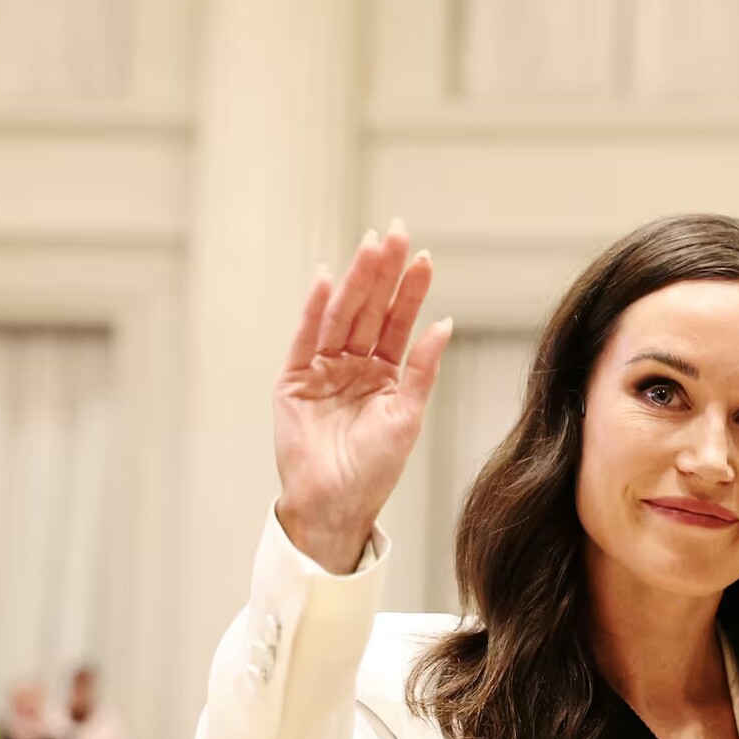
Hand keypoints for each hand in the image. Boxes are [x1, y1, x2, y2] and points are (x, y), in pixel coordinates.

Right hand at [274, 221, 452, 573]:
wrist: (336, 504)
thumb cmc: (375, 469)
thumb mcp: (408, 416)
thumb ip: (423, 369)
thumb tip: (446, 323)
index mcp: (384, 373)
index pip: (398, 322)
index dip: (410, 290)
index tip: (424, 257)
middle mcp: (353, 365)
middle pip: (369, 309)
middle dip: (383, 272)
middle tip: (396, 234)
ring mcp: (321, 370)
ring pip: (341, 316)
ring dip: (355, 281)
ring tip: (371, 247)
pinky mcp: (293, 381)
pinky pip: (305, 338)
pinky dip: (314, 309)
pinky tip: (328, 279)